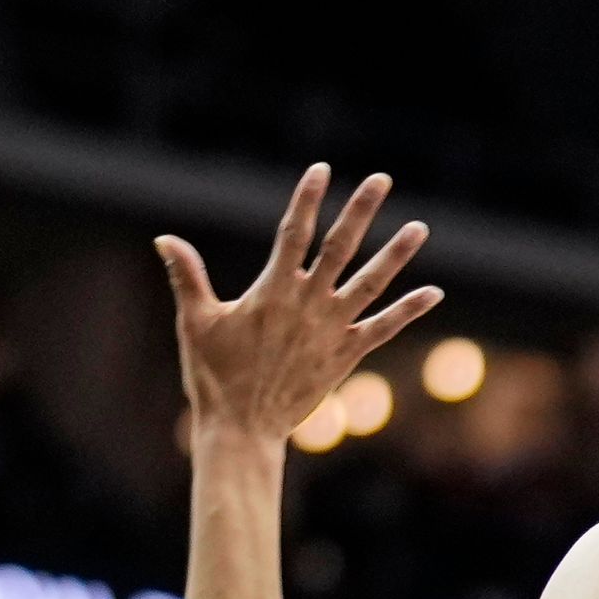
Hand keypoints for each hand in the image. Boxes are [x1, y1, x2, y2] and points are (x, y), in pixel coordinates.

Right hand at [158, 165, 443, 453]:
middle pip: (340, 247)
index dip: (308, 199)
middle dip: (361, 211)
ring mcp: (330, 330)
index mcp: (272, 290)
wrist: (243, 428)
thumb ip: (187, 276)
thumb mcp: (196, 322)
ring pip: (371, 283)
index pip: (294, 233)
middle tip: (381, 180)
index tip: (322, 170)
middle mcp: (307, 304)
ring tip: (420, 227)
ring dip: (396, 255)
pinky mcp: (345, 356)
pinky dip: (409, 310)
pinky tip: (433, 292)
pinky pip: (383, 329)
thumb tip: (164, 238)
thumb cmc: (214, 376)